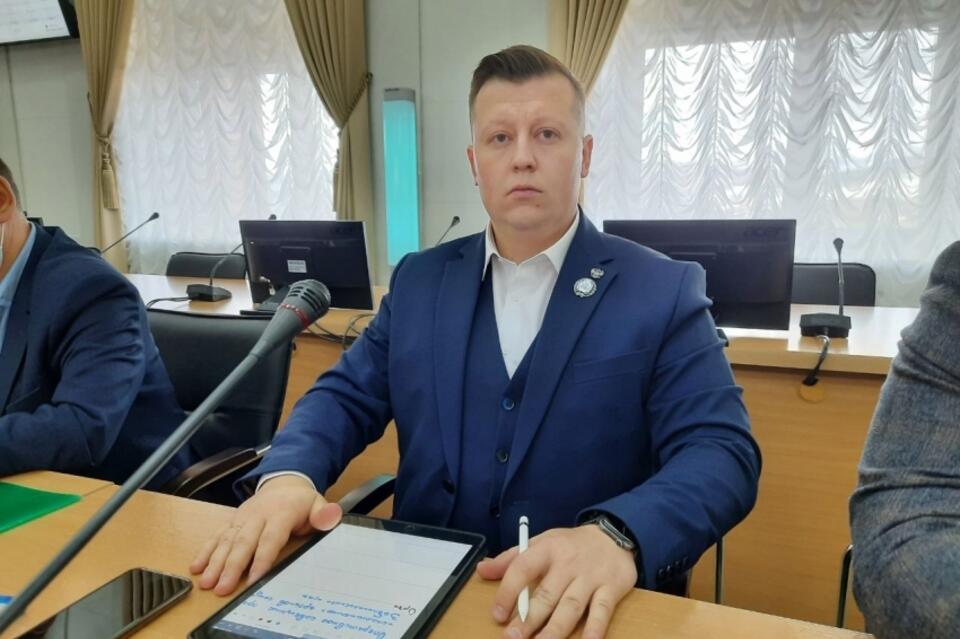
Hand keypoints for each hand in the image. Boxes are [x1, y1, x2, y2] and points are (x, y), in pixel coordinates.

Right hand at [189, 475, 341, 594]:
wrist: (284, 482)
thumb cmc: (301, 501)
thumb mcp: (318, 504)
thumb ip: (324, 514)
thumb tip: (330, 517)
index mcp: (281, 512)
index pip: (270, 537)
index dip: (262, 558)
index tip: (254, 578)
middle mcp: (258, 515)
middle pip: (244, 542)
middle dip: (232, 566)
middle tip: (223, 587)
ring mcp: (242, 518)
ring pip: (226, 540)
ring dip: (215, 562)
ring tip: (207, 582)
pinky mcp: (233, 521)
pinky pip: (217, 536)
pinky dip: (205, 551)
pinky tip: (196, 567)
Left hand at [476, 525, 636, 638]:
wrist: (614, 534)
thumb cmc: (570, 545)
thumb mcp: (541, 543)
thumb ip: (511, 559)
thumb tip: (481, 570)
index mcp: (547, 549)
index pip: (523, 568)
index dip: (508, 591)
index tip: (497, 614)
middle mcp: (568, 563)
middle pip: (546, 594)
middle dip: (529, 619)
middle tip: (513, 638)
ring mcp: (590, 576)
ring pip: (571, 605)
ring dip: (555, 628)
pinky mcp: (611, 588)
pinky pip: (602, 610)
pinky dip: (595, 628)